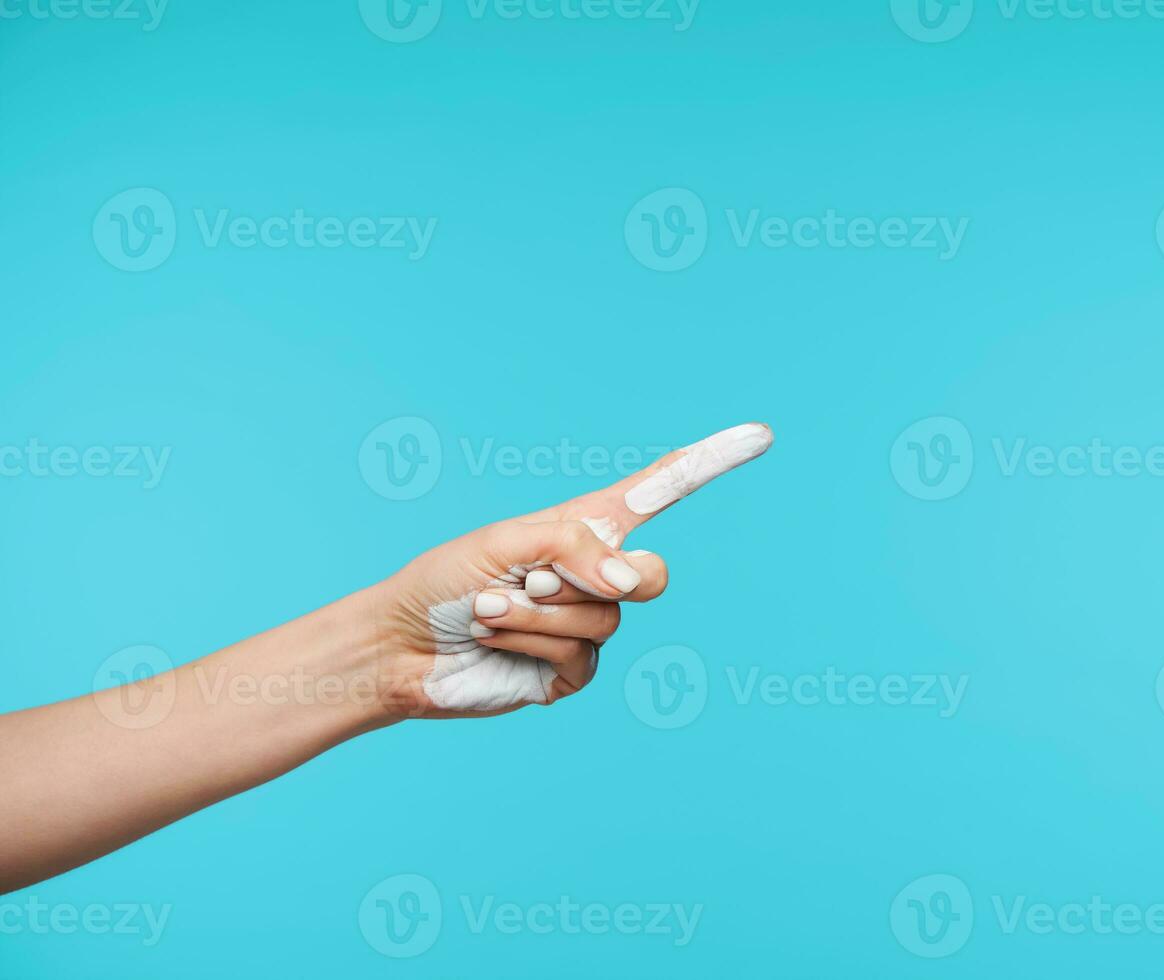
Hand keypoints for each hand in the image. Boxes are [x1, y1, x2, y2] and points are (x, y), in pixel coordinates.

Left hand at [372, 422, 772, 717]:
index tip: (760, 436)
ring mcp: (587, 627)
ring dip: (534, 614)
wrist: (400, 648)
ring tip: (488, 610)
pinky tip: (494, 638)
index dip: (709, 463)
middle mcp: (595, 577)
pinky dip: (529, 642)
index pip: (659, 491)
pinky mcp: (571, 673)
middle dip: (601, 578)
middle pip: (652, 576)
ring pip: (603, 621)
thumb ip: (574, 547)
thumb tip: (632, 583)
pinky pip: (579, 657)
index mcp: (583, 528)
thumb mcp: (505, 543)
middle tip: (535, 578)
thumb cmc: (443, 581)